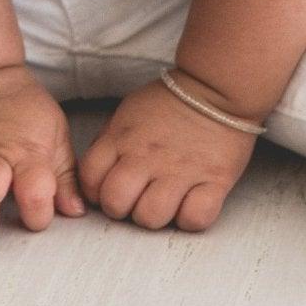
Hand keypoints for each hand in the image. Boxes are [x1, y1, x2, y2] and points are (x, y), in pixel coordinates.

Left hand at [78, 73, 258, 232]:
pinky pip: (194, 219)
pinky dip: (191, 218)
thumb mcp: (129, 112)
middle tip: (138, 198)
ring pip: (151, 217)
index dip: (96, 191)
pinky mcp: (214, 180)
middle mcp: (147, 156)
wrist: (216, 87)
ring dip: (156, 215)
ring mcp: (180, 170)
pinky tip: (192, 203)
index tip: (111, 187)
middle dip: (122, 208)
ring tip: (166, 201)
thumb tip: (95, 173)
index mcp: (123, 138)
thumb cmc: (170, 102)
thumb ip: (109, 141)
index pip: (90, 180)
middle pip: (116, 204)